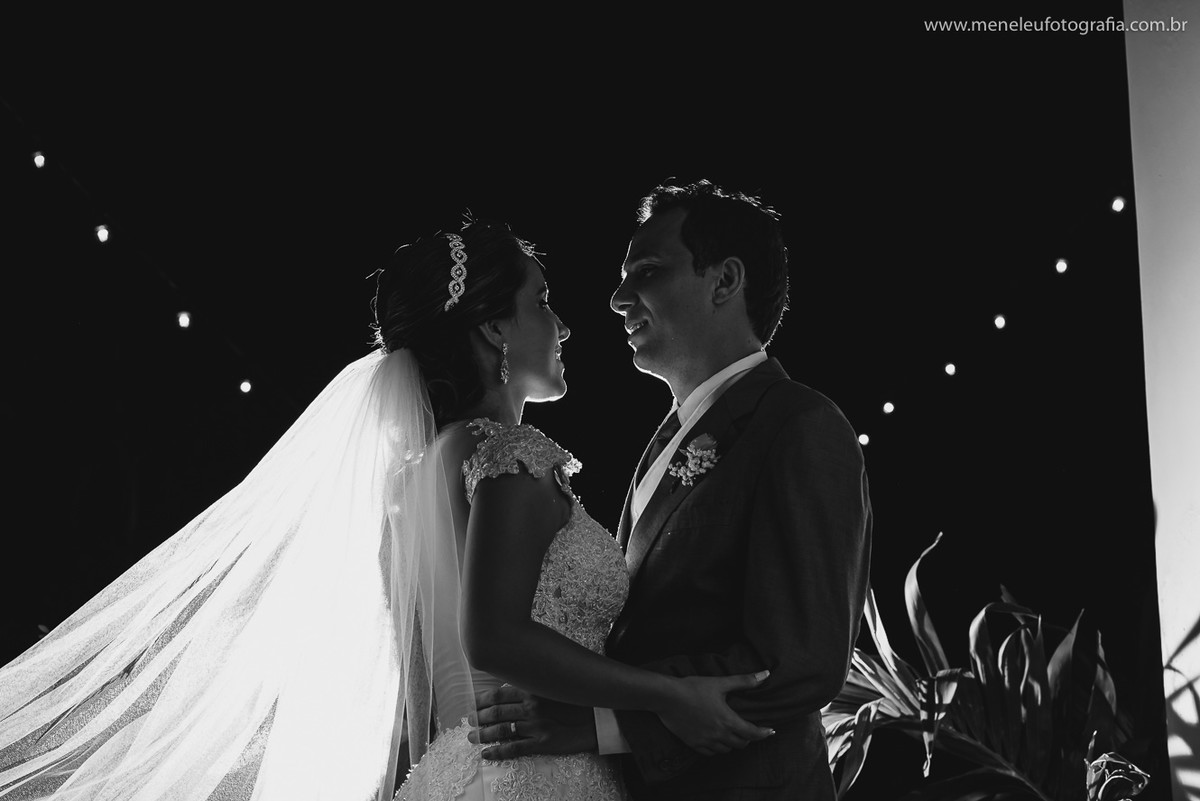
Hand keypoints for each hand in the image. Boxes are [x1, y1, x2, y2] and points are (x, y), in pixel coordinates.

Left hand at [469, 685, 597, 760]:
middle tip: (468, 722)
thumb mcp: (554, 686)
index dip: (482, 700)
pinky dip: (497, 751)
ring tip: (472, 737)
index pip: (499, 694)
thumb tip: (512, 687)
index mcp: (533, 690)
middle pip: (496, 712)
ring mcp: (535, 725)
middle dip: (478, 717)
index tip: (472, 704)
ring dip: (483, 734)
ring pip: (501, 730)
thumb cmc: (577, 700)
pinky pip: (513, 748)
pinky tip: (486, 754)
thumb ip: (533, 686)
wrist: (599, 718)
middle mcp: (531, 706)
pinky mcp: (542, 743)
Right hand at [657, 671, 774, 755]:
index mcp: (728, 720)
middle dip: (748, 738)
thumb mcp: (720, 683)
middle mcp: (719, 734)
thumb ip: (744, 681)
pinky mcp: (693, 744)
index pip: (752, 733)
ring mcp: (706, 741)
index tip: (771, 731)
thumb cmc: (694, 688)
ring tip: (733, 734)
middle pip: (741, 744)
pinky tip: (716, 741)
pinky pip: (710, 753)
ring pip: (726, 750)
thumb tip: (765, 674)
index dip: (764, 733)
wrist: (667, 697)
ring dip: (732, 744)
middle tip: (749, 730)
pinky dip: (716, 748)